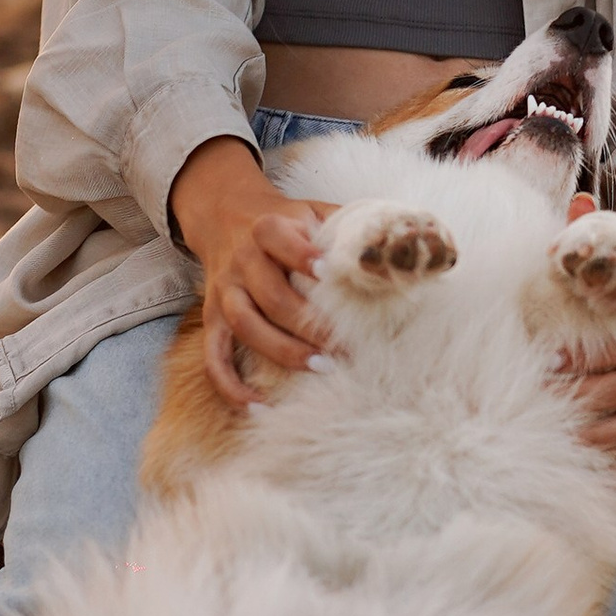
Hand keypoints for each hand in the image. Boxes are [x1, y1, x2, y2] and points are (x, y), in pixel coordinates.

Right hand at [168, 137, 334, 406]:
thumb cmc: (287, 221)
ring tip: (320, 366)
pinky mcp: (213, 318)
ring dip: (281, 350)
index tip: (329, 274)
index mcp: (267, 227)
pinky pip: (213, 356)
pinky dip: (229, 384)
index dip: (301, 256)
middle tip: (346, 345)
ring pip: (244, 324)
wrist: (226, 215)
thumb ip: (349, 227)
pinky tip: (256, 405)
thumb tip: (402, 250)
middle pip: (270, 295)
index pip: (277, 238)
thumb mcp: (313, 210)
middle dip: (308, 323)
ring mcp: (224, 291)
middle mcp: (242, 260)